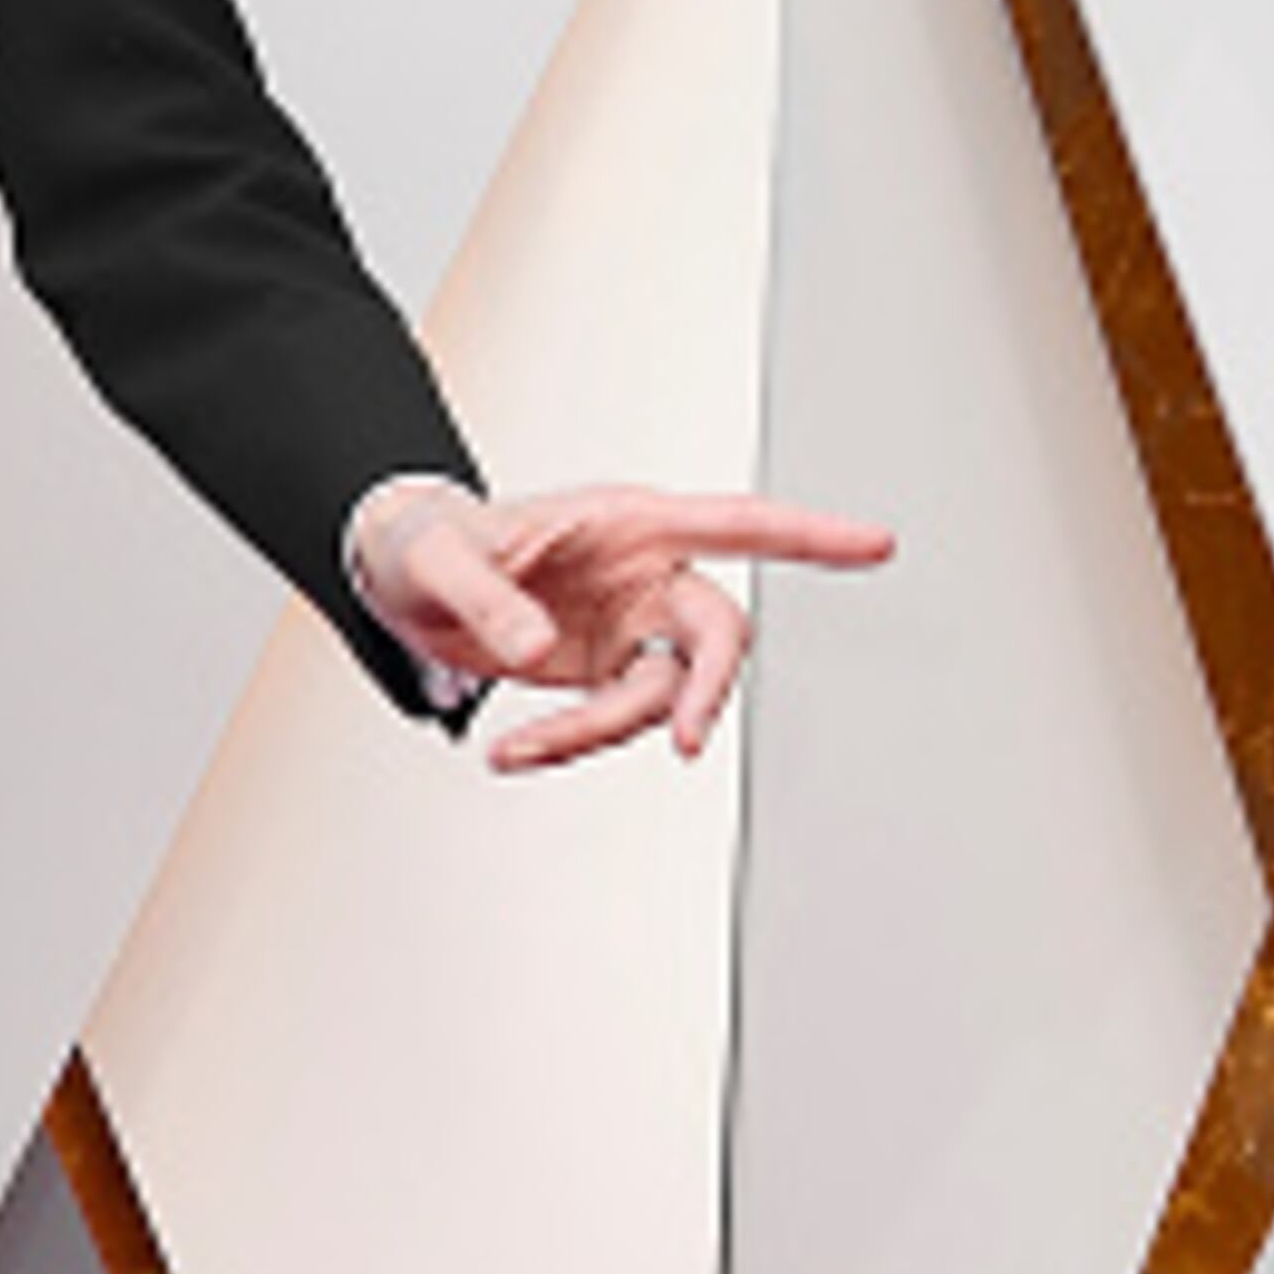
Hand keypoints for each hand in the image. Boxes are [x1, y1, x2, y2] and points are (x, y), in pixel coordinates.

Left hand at [348, 475, 893, 774]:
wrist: (398, 578)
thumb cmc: (428, 541)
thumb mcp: (442, 562)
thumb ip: (488, 601)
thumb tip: (533, 648)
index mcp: (628, 523)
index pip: (738, 523)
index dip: (810, 535)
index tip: (875, 544)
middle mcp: (643, 573)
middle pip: (717, 634)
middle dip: (704, 688)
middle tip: (682, 738)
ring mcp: (627, 625)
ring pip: (661, 692)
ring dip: (597, 731)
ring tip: (521, 748)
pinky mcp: (603, 669)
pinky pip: (613, 717)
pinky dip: (569, 743)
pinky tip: (518, 749)